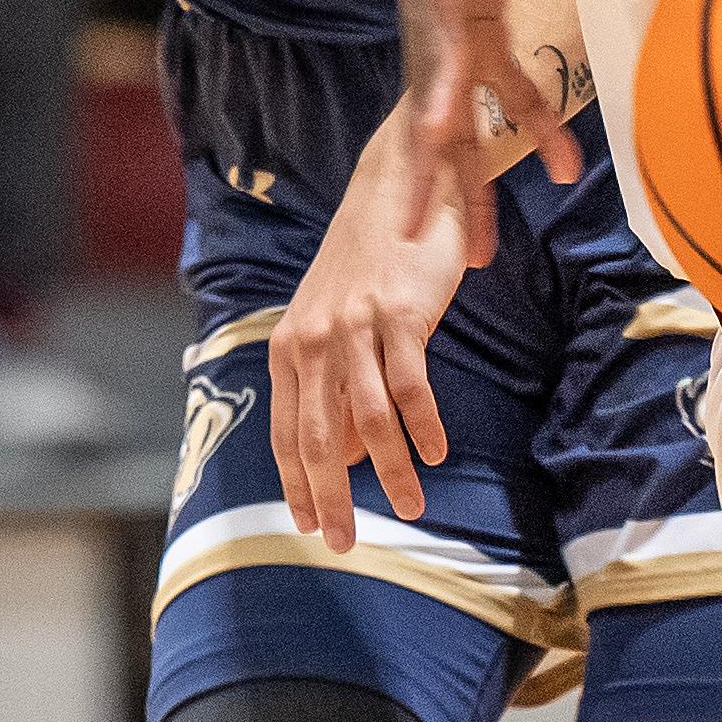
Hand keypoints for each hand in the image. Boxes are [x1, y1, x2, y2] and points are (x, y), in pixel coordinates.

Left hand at [273, 112, 483, 537]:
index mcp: (290, 346)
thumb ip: (333, 386)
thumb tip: (342, 456)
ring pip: (367, 420)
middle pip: (317, 438)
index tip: (309, 526)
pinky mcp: (399, 313)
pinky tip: (436, 454)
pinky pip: (410, 385)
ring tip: (410, 509)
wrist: (397, 178)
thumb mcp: (338, 323)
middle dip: (330, 497)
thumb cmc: (371, 260)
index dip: (296, 484)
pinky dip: (422, 426)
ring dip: (389, 472)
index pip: (285, 432)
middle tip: (344, 542)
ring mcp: (355, 327)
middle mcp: (314, 340)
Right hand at [385, 0, 570, 244]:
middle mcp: (443, 46)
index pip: (434, 69)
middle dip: (429, 183)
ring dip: (475, 194)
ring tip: (478, 259)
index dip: (435, 105)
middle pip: (435, 126)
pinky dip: (538, 134)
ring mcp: (463, 51)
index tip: (434, 140)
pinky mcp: (488, 44)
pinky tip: (565, 171)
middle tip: (413, 240)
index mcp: (438, 14)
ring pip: (470, 135)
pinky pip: (515, 99)